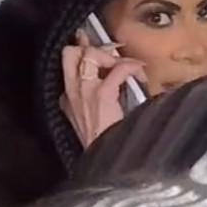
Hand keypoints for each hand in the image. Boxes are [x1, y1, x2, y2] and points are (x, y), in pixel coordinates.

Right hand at [60, 34, 145, 148]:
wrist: (106, 163)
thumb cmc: (105, 146)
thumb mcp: (92, 122)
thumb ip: (97, 100)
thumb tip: (114, 79)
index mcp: (67, 100)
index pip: (67, 65)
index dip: (81, 50)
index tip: (91, 43)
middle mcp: (71, 93)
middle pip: (69, 53)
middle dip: (90, 48)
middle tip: (111, 54)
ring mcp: (84, 93)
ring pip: (89, 55)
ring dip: (111, 56)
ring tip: (127, 66)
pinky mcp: (101, 95)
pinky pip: (116, 69)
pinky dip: (130, 66)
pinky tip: (139, 72)